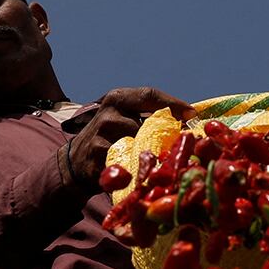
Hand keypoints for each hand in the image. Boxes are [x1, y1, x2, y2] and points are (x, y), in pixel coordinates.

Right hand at [64, 88, 192, 183]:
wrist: (76, 163)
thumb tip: (188, 121)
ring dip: (151, 155)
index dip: (173, 103)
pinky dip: (136, 170)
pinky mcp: (98, 155)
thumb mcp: (125, 121)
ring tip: (156, 163)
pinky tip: (138, 174)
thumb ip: (149, 118)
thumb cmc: (110, 140)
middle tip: (181, 147)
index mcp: (118, 98)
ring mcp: (102, 133)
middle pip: (148, 123)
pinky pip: (127, 163)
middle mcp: (109, 112)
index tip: (193, 113)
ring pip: (140, 144)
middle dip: (166, 136)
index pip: (149, 94)